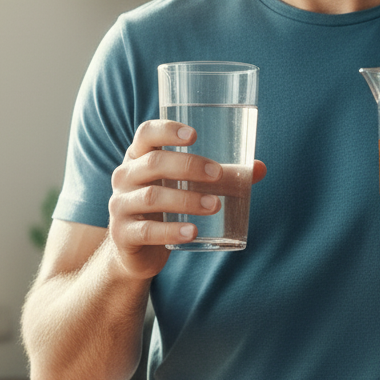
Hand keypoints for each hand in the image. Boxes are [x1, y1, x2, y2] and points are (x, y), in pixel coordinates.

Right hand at [107, 119, 266, 279]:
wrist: (134, 249)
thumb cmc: (165, 207)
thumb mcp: (185, 186)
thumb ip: (220, 176)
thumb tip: (259, 168)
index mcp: (138, 157)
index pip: (146, 134)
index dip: (167, 130)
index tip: (194, 135)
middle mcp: (125, 176)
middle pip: (154, 163)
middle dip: (189, 166)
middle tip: (218, 175)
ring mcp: (120, 205)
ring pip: (152, 197)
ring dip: (187, 200)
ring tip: (215, 205)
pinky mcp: (123, 234)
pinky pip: (147, 231)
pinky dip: (172, 231)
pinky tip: (193, 232)